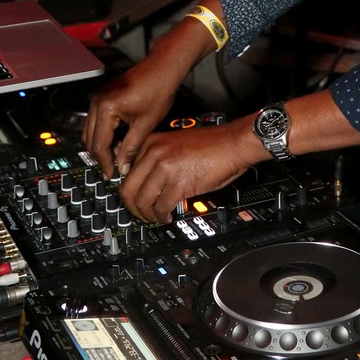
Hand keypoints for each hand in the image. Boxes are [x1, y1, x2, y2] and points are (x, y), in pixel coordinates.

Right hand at [82, 56, 181, 179]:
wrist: (163, 67)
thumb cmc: (158, 88)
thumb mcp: (147, 123)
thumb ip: (132, 147)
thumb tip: (123, 167)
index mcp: (105, 107)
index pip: (98, 144)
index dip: (104, 162)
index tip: (111, 175)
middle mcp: (97, 101)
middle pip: (90, 139)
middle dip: (101, 155)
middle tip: (114, 169)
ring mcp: (98, 98)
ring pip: (91, 131)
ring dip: (102, 145)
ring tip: (118, 157)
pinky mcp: (103, 97)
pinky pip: (96, 121)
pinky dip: (104, 134)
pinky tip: (119, 142)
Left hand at [117, 119, 256, 222]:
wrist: (233, 143)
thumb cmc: (212, 144)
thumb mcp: (175, 144)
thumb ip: (158, 158)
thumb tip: (147, 181)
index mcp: (151, 142)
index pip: (127, 173)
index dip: (131, 192)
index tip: (136, 201)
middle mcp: (154, 153)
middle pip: (129, 189)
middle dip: (134, 208)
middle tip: (142, 215)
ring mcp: (165, 167)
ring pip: (143, 201)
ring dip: (148, 215)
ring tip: (157, 217)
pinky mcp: (179, 182)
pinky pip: (162, 206)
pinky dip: (163, 216)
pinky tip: (168, 216)